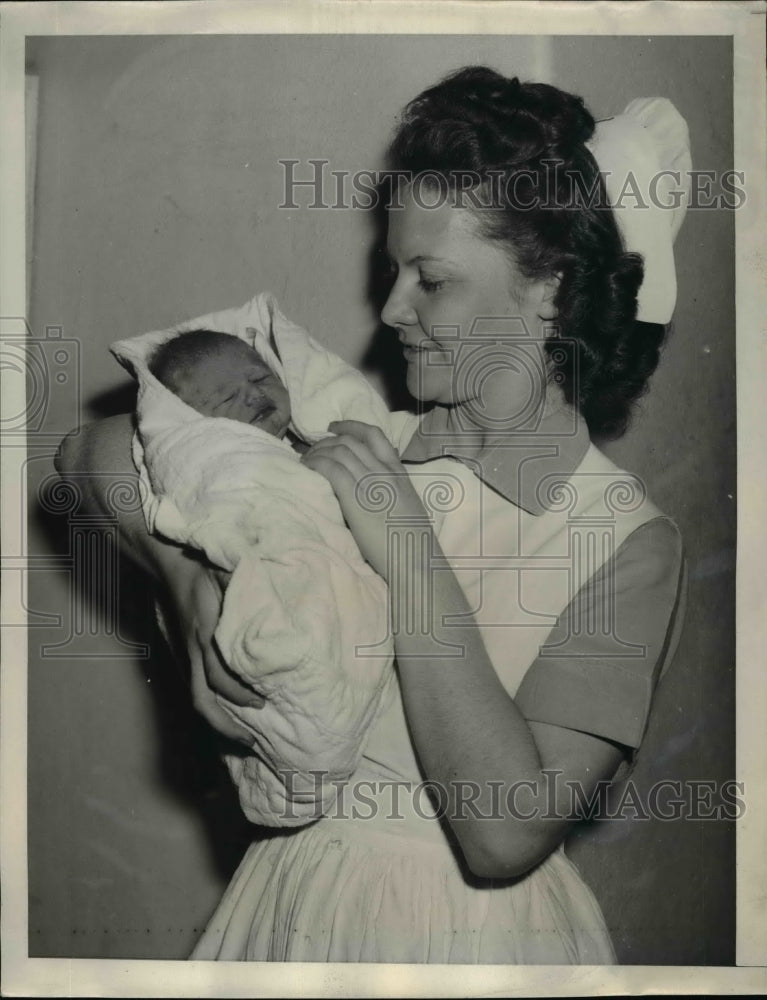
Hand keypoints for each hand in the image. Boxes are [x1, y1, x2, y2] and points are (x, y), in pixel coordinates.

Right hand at [170, 564, 264, 739]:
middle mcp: (195, 649)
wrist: (172, 563)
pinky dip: (212, 704)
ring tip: (243, 737)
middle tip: (253, 741)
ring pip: (197, 698)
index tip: (264, 704)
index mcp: (206, 634)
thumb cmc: (206, 567)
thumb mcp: (230, 575)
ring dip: (217, 722)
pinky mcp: (185, 653)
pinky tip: (229, 713)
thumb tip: (282, 609)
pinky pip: (195, 687)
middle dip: (227, 725)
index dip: (241, 695)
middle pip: (203, 700)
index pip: (221, 677)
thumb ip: (250, 594)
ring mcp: (186, 653)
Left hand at [300, 420, 430, 578]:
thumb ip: (388, 489)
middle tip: (313, 450)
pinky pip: (330, 469)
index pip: (374, 435)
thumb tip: (367, 487)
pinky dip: (315, 465)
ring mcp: (370, 482)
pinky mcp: (355, 496)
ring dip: (317, 453)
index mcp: (398, 471)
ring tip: (305, 461)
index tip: (334, 428)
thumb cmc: (409, 539)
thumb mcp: (404, 503)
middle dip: (327, 441)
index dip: (350, 426)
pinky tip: (307, 470)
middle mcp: (384, 471)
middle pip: (350, 442)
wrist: (414, 558)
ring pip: (338, 452)